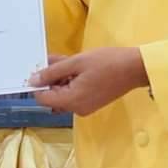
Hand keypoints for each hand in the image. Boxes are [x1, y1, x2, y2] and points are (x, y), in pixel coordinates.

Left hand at [31, 47, 148, 116]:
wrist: (135, 68)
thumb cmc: (106, 62)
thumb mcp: (76, 62)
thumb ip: (53, 71)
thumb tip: (33, 80)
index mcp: (71, 101)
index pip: (42, 98)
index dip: (38, 83)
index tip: (41, 67)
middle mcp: (76, 109)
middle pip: (53, 96)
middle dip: (52, 78)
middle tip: (58, 59)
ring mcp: (85, 107)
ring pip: (63, 93)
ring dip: (62, 78)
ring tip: (70, 60)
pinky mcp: (92, 102)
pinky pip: (74, 94)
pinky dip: (72, 81)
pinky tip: (77, 67)